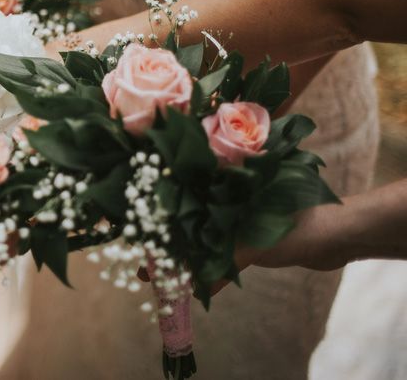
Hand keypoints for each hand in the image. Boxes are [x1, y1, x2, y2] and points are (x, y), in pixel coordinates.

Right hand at [134, 204, 346, 296]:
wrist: (339, 236)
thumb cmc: (296, 223)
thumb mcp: (254, 242)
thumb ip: (221, 262)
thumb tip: (190, 284)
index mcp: (222, 189)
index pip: (180, 202)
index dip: (157, 221)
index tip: (138, 238)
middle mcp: (226, 201)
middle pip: (188, 224)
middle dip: (167, 245)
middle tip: (145, 268)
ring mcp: (239, 220)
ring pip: (203, 240)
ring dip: (187, 259)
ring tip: (164, 278)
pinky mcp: (253, 239)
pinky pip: (223, 255)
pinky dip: (210, 271)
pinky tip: (195, 288)